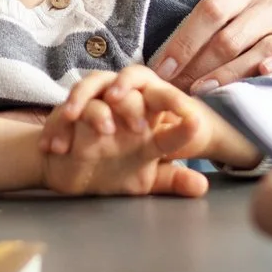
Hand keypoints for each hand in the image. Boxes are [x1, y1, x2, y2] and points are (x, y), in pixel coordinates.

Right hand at [40, 67, 209, 196]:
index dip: (180, 110)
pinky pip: (73, 108)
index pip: (167, 107)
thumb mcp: (145, 180)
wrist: (70, 172)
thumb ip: (172, 180)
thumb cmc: (111, 170)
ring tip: (106, 130)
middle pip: (134, 85)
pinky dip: (71, 121)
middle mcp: (124, 105)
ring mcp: (97, 103)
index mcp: (148, 118)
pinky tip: (69, 144)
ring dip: (104, 109)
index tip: (195, 121)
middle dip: (137, 103)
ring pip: (102, 87)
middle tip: (140, 130)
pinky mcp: (72, 110)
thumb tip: (202, 186)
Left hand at [147, 0, 271, 91]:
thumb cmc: (241, 18)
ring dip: (228, 75)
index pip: (210, 9)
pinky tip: (261, 76)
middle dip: (199, 63)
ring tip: (203, 91)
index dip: (183, 40)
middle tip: (176, 86)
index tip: (161, 67)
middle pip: (230, 36)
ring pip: (259, 51)